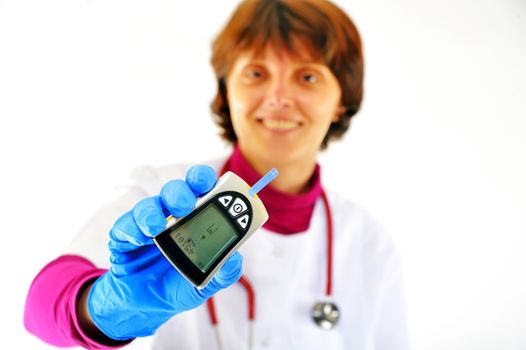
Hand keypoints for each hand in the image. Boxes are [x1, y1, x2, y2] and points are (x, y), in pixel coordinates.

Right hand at [87, 165, 242, 339]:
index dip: (202, 178)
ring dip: (152, 212)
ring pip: (148, 205)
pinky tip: (138, 240)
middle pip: (174, 190)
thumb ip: (225, 271)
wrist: (149, 307)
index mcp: (196, 217)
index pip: (200, 187)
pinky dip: (131, 230)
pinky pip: (125, 226)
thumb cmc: (181, 284)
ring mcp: (147, 224)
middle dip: (179, 193)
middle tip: (184, 206)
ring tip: (156, 227)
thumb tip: (235, 258)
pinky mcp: (125, 236)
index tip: (207, 183)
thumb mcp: (209, 282)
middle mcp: (171, 215)